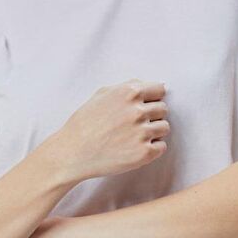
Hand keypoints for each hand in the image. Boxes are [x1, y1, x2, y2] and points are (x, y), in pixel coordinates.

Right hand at [48, 79, 168, 181]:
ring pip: (164, 128)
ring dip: (153, 132)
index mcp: (129, 93)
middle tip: (135, 125)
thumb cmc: (84, 123)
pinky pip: (161, 147)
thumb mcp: (101, 95)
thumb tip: (147, 84)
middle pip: (163, 109)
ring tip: (134, 137)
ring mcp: (142, 132)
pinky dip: (152, 149)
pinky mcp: (144, 153)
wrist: (73, 153)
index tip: (144, 106)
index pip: (159, 89)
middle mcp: (138, 111)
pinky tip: (135, 148)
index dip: (152, 98)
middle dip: (152, 116)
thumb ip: (126, 87)